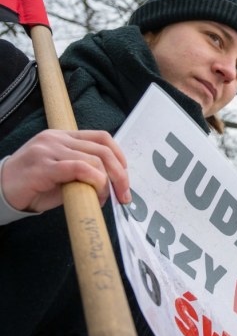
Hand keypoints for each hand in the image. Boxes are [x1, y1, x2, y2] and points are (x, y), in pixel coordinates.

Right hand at [1, 129, 129, 212]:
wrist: (0, 190)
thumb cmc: (33, 186)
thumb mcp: (64, 175)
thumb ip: (85, 171)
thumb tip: (114, 183)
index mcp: (64, 137)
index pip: (102, 138)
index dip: (120, 157)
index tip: (125, 177)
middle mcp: (57, 139)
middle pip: (103, 150)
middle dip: (120, 175)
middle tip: (124, 195)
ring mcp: (49, 150)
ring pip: (93, 160)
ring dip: (106, 183)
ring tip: (104, 199)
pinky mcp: (43, 165)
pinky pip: (79, 169)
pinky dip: (94, 182)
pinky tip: (95, 195)